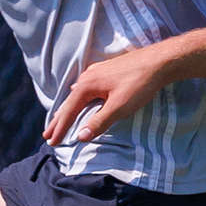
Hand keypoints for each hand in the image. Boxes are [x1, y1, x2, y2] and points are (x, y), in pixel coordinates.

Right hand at [42, 44, 178, 147]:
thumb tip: (80, 137)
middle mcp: (87, 77)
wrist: (159, 61)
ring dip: (67, 110)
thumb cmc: (139, 84)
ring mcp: (97, 72)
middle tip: (47, 135)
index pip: (68, 112)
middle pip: (68, 103)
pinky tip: (79, 100)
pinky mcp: (107, 71)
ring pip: (76, 95)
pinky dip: (78, 100)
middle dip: (58, 121)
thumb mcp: (119, 107)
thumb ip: (99, 122)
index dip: (60, 129)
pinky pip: (85, 89)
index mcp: (86, 86)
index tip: (52, 143)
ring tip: (58, 121)